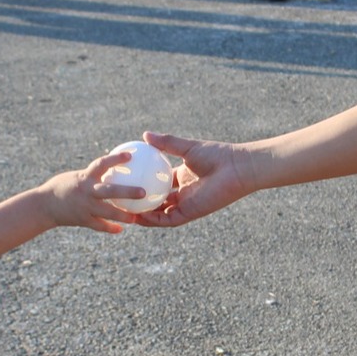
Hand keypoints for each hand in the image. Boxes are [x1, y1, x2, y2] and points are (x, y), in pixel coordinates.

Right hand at [40, 150, 148, 231]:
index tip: (131, 155)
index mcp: (85, 178)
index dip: (116, 159)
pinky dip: (110, 228)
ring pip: (108, 212)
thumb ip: (94, 174)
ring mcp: (85, 207)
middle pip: (110, 191)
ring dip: (123, 215)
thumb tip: (114, 166)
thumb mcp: (77, 177)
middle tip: (143, 192)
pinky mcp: (83, 220)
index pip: (102, 164)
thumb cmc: (62, 187)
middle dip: (128, 191)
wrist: (43, 206)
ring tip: (136, 218)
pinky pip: (100, 226)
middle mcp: (86, 192)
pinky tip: (120, 229)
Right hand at [132, 132, 251, 226]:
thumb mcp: (187, 147)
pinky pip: (168, 220)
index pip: (159, 184)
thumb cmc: (217, 155)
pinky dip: (154, 220)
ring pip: (160, 214)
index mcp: (182, 177)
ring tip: (124, 214)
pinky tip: (139, 218)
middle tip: (120, 201)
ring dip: (143, 216)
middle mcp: (183, 192)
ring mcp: (186, 204)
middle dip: (140, 204)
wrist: (236, 168)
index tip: (126, 182)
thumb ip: (166, 143)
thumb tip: (145, 135)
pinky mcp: (190, 213)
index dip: (144, 184)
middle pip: (157, 201)